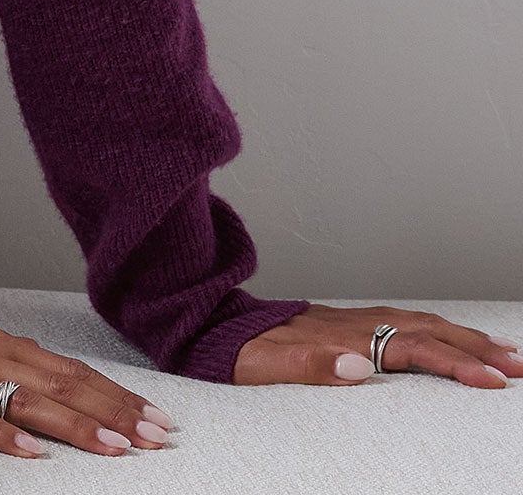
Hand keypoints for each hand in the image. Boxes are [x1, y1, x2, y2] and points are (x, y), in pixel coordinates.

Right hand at [0, 314, 176, 457]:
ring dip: (73, 425)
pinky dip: (2, 436)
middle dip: (112, 411)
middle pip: (59, 385)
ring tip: (114, 447)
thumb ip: (7, 362)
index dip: (114, 394)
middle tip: (156, 436)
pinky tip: (31, 454)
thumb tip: (53, 375)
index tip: (155, 417)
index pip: (68, 370)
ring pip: (25, 402)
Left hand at [233, 303, 522, 387]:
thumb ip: (308, 363)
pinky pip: (399, 321)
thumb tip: (357, 367)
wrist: (209, 322)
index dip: (451, 364)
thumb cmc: (235, 349)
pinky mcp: (343, 322)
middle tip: (518, 367)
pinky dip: (433, 329)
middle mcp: (348, 324)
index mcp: (338, 337)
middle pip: (423, 332)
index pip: (408, 349)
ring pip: (416, 323)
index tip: (490, 381)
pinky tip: (447, 336)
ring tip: (501, 352)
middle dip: (474, 349)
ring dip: (461, 337)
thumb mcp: (262, 363)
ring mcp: (347, 320)